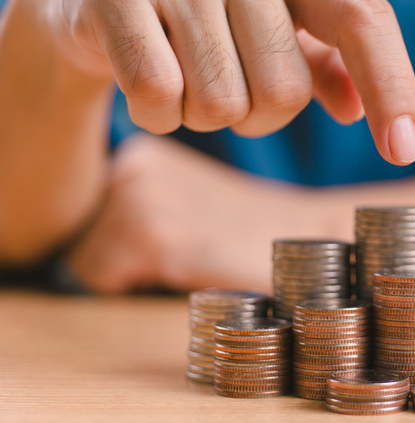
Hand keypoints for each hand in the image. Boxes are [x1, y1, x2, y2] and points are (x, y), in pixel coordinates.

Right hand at [27, 0, 414, 163]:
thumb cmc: (208, 12)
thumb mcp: (276, 28)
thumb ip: (323, 62)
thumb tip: (358, 108)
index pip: (364, 21)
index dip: (392, 88)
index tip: (403, 149)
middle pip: (285, 91)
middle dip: (258, 116)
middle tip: (229, 88)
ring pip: (223, 105)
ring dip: (206, 116)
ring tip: (185, 75)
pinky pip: (160, 99)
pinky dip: (158, 114)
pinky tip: (147, 85)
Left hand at [65, 133, 337, 292]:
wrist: (310, 236)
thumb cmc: (250, 228)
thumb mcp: (187, 195)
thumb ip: (140, 198)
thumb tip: (89, 238)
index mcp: (142, 151)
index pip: (89, 213)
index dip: (124, 238)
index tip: (179, 235)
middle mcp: (133, 166)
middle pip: (81, 237)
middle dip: (123, 256)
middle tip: (188, 248)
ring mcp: (141, 200)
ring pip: (88, 260)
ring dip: (133, 272)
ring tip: (192, 255)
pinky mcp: (152, 239)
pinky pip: (104, 278)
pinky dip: (139, 286)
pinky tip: (190, 266)